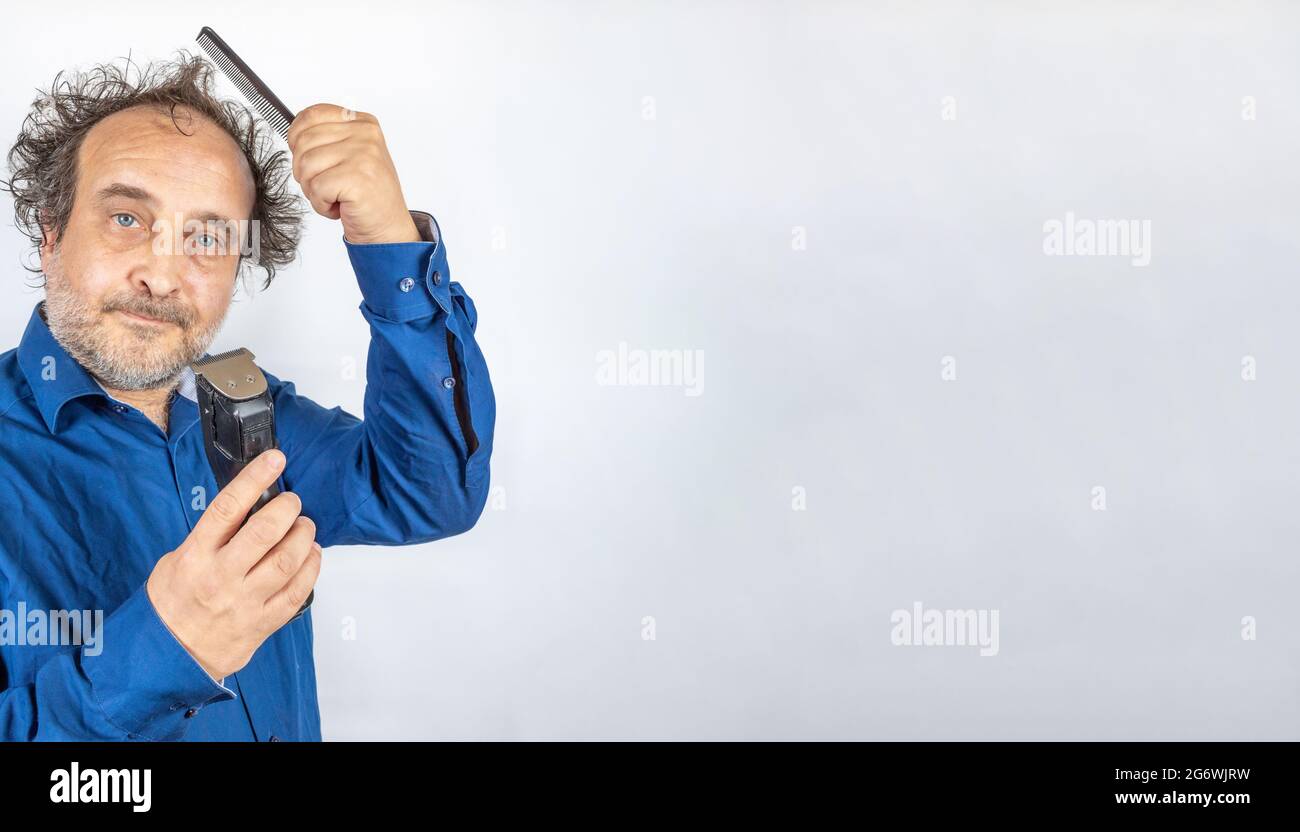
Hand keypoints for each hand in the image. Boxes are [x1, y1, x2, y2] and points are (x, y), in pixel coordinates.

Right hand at [146, 449, 321, 679]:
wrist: (168, 654)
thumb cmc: (173, 601)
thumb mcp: (177, 559)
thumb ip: (212, 535)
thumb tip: (248, 506)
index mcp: (195, 555)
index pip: (228, 508)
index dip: (254, 478)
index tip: (274, 459)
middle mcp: (221, 577)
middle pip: (266, 532)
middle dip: (288, 509)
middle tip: (293, 502)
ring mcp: (244, 602)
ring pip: (288, 560)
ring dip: (304, 536)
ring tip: (304, 527)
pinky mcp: (263, 622)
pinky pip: (298, 591)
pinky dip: (311, 568)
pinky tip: (310, 556)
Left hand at [286, 103, 421, 243]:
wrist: (388, 228)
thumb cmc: (366, 195)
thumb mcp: (349, 156)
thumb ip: (327, 138)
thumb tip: (294, 132)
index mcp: (363, 123)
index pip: (312, 115)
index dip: (297, 137)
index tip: (305, 156)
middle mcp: (365, 135)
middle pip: (303, 141)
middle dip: (304, 170)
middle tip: (324, 186)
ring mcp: (363, 154)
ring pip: (306, 165)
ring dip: (312, 190)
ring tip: (334, 197)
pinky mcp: (357, 177)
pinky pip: (316, 188)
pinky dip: (321, 205)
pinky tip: (339, 207)